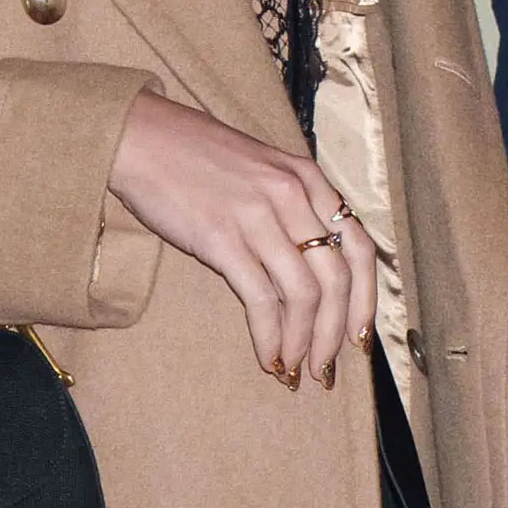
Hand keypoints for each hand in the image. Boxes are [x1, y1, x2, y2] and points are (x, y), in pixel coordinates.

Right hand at [107, 90, 372, 386]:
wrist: (141, 137)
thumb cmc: (196, 155)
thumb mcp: (262, 168)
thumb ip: (292, 206)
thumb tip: (311, 266)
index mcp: (308, 178)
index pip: (359, 247)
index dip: (366, 298)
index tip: (360, 335)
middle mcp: (292, 196)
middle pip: (336, 279)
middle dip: (335, 332)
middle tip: (325, 367)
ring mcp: (258, 217)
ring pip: (304, 294)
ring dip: (304, 341)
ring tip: (295, 369)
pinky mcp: (222, 239)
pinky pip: (261, 299)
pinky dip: (269, 336)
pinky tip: (267, 356)